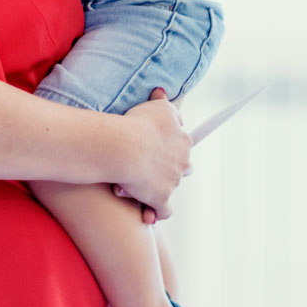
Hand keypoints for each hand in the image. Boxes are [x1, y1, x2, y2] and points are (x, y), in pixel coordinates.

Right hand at [116, 89, 189, 220]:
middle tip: (147, 166)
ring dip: (155, 188)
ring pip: (169, 188)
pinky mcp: (161, 198)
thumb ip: (164, 102)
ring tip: (134, 186)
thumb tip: (162, 93)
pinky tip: (148, 213)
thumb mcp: (157, 106)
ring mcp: (173, 182)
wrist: (123, 147)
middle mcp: (182, 162)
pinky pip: (163, 210)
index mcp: (183, 140)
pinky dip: (156, 212)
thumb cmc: (137, 124)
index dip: (170, 146)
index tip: (157, 147)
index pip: (183, 144)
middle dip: (169, 168)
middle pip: (183, 168)